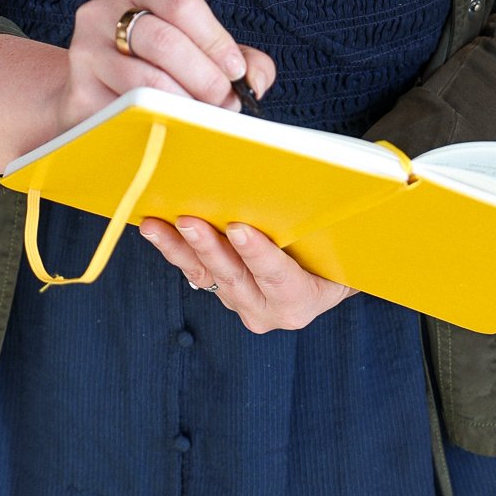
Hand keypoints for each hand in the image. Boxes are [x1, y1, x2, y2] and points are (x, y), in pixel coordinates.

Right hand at [56, 0, 275, 135]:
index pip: (180, 2)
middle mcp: (101, 14)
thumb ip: (235, 57)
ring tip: (202, 117)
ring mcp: (84, 54)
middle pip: (163, 40)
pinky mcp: (78, 95)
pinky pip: (127, 112)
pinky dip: (159, 122)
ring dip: (185, 104)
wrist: (87, 91)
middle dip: (204, 76)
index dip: (215, 38)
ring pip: (145, 80)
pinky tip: (173, 127)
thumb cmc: (152, 65)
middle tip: (224, 102)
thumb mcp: (192, 47)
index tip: (235, 71)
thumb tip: (255, 82)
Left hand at [140, 215, 352, 332]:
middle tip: (189, 221)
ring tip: (155, 226)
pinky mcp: (222, 293)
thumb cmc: (338, 253)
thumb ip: (322, 225)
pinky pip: (196, 272)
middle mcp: (267, 310)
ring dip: (179, 248)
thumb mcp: (341, 243)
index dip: (258, 254)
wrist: (329, 275)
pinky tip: (155, 229)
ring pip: (207, 276)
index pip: (278, 277)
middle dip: (209, 247)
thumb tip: (306, 185)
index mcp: (301, 300)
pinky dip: (175, 248)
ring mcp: (241, 303)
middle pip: (235, 277)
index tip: (238, 229)